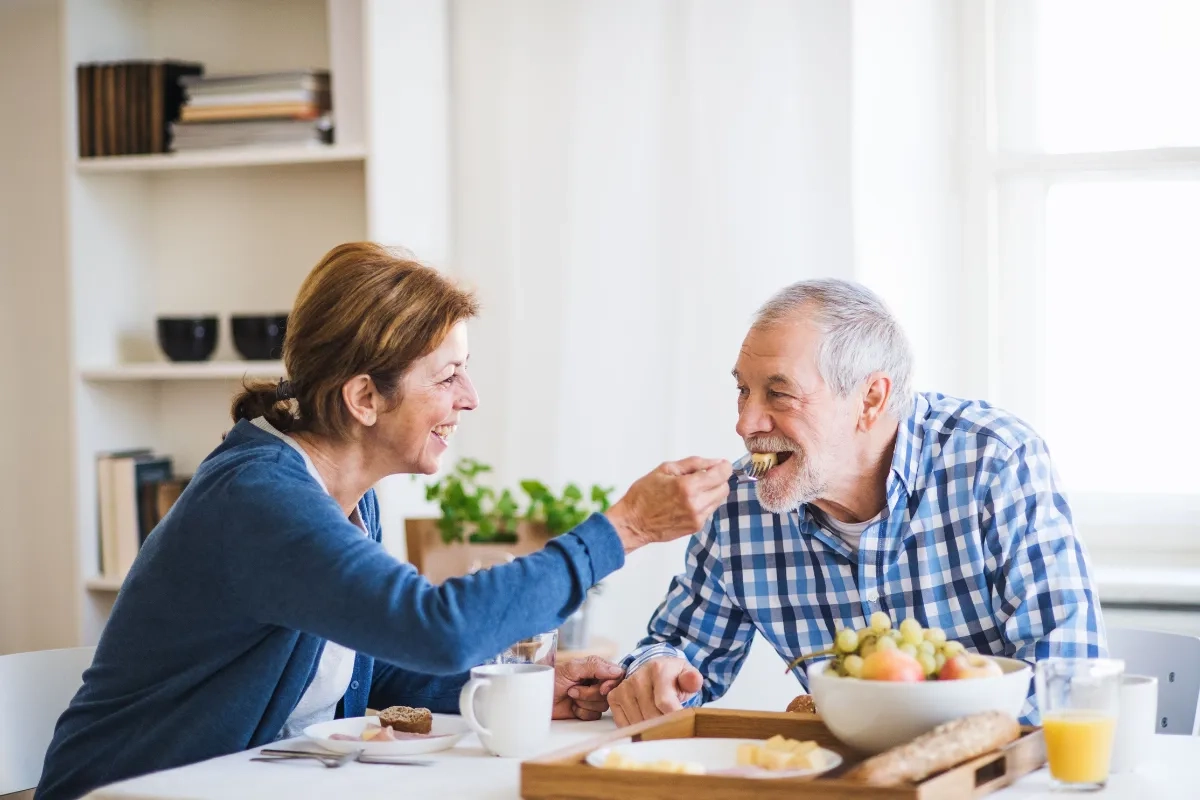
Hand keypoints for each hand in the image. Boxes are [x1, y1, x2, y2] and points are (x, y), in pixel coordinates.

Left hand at [552, 657, 624, 720]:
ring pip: (603, 706)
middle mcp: (596, 682)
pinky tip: (572, 707)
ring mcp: (592, 697)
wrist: (537, 697)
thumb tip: (617, 671)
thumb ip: (594, 667)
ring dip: (584, 702)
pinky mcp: (587, 711)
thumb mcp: (571, 668)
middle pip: (610, 693)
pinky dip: (582, 712)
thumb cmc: (551, 678)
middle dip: (590, 694)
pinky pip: (594, 716)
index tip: (602, 688)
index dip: (612, 683)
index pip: (617, 675)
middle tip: (573, 690)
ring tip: (571, 695)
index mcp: (596, 668)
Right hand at [605, 457, 731, 552]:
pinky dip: (704, 503)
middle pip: (724, 488)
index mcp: (688, 486)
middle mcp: (696, 504)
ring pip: (718, 500)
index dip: (724, 467)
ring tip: (692, 489)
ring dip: (712, 491)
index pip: (721, 475)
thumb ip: (694, 463)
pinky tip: (688, 501)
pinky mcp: (696, 527)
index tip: (721, 464)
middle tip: (703, 475)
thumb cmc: (644, 494)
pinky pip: (709, 510)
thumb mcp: (666, 469)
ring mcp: (697, 518)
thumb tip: (716, 462)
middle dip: (718, 479)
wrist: (633, 522)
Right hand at [608, 657, 703, 727]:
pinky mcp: (614, 698)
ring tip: (659, 720)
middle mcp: (637, 677)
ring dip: (650, 728)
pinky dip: (636, 728)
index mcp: (658, 669)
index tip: (683, 724)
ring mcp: (624, 688)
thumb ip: (692, 679)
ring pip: (638, 723)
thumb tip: (693, 680)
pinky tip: (645, 721)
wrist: (653, 671)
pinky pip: (625, 724)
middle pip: (651, 716)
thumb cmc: (672, 677)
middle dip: (665, 725)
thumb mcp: (686, 674)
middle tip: (673, 725)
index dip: (675, 718)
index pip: (665, 702)